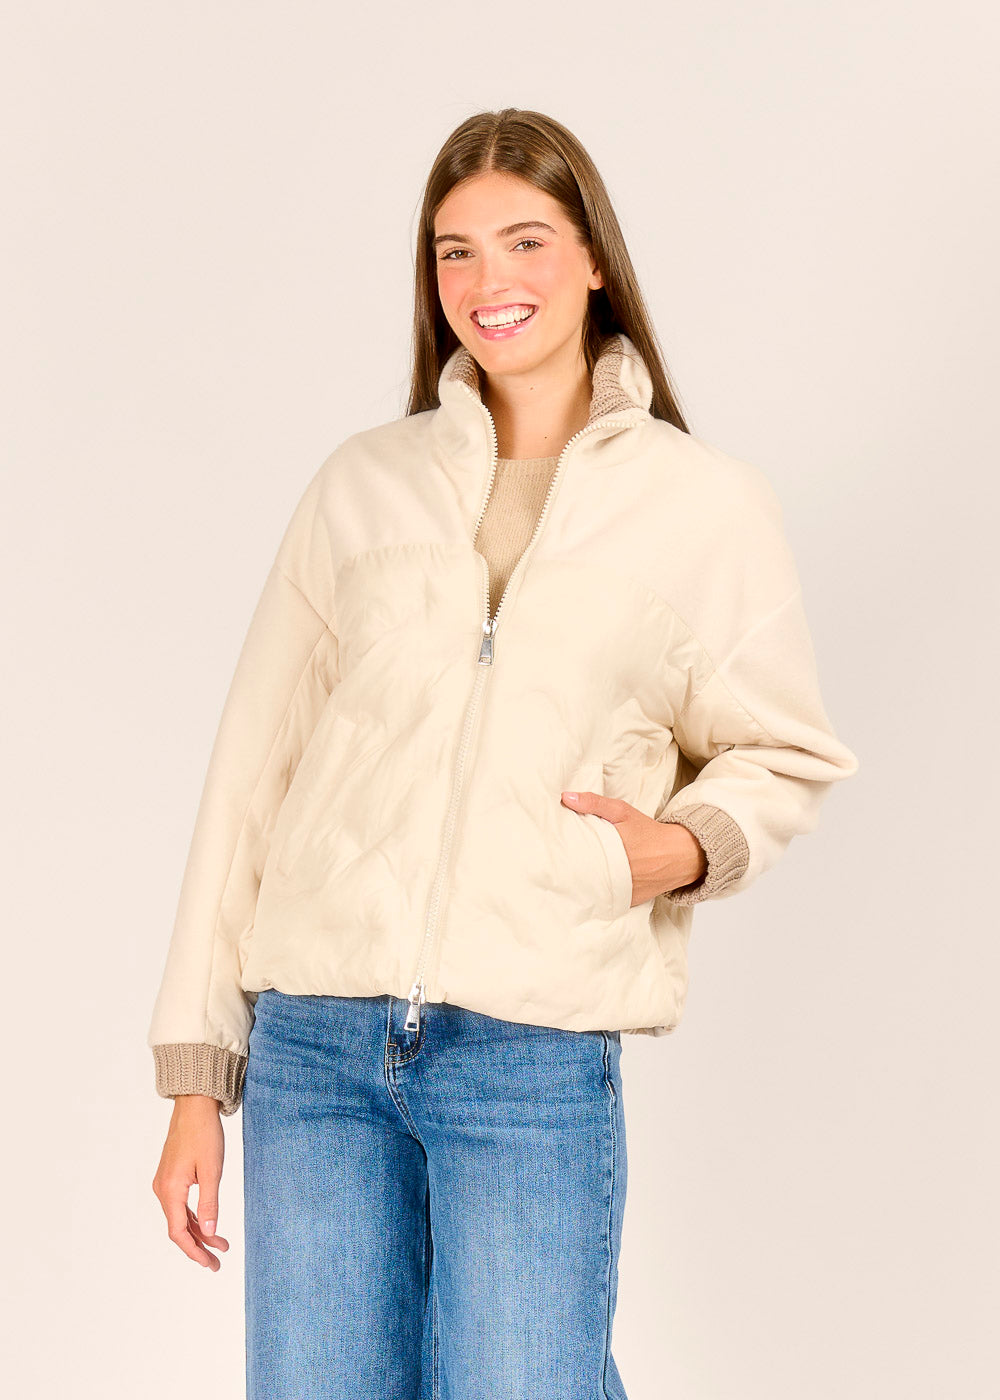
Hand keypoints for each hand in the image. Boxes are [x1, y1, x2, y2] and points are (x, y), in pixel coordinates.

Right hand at [152, 1095, 230, 1270]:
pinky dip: (194, 1217)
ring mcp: (165, 1182)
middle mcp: (162, 1189)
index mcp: (170, 1190)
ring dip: (198, 1232)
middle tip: (218, 1261)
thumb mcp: (212, 1170)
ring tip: (221, 1245)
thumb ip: (210, 1203)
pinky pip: (180, 1205)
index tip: (211, 1264)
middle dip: (199, 1246)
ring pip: (179, 1217)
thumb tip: (210, 1232)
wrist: (194, 1106)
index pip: (178, 1233)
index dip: (194, 1251)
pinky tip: (208, 1225)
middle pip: (178, 1228)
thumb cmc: (205, 1134)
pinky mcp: (171, 1176)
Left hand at [560, 790, 707, 905]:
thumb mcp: (622, 812)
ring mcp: (622, 890)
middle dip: (568, 871)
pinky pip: (605, 901)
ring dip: (580, 886)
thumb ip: (594, 803)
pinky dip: (596, 896)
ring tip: (563, 880)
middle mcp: (617, 872)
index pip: (578, 855)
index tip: (549, 851)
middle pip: (582, 875)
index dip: (563, 854)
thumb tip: (566, 797)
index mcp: (612, 848)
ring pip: (592, 890)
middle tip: (552, 867)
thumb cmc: (647, 832)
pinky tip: (584, 891)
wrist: (678, 856)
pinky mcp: (626, 901)